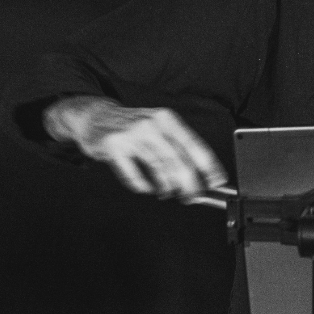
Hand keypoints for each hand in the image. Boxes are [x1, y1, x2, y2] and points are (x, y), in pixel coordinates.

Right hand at [43, 96, 228, 200]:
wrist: (96, 117)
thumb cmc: (133, 126)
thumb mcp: (158, 127)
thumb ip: (177, 147)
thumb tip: (201, 174)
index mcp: (167, 119)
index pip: (194, 145)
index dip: (208, 166)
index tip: (217, 182)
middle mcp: (151, 125)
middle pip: (178, 161)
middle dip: (189, 184)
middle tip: (192, 196)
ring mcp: (131, 135)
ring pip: (158, 168)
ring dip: (167, 187)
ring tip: (168, 192)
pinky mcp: (114, 147)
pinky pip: (134, 176)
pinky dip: (143, 186)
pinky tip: (147, 187)